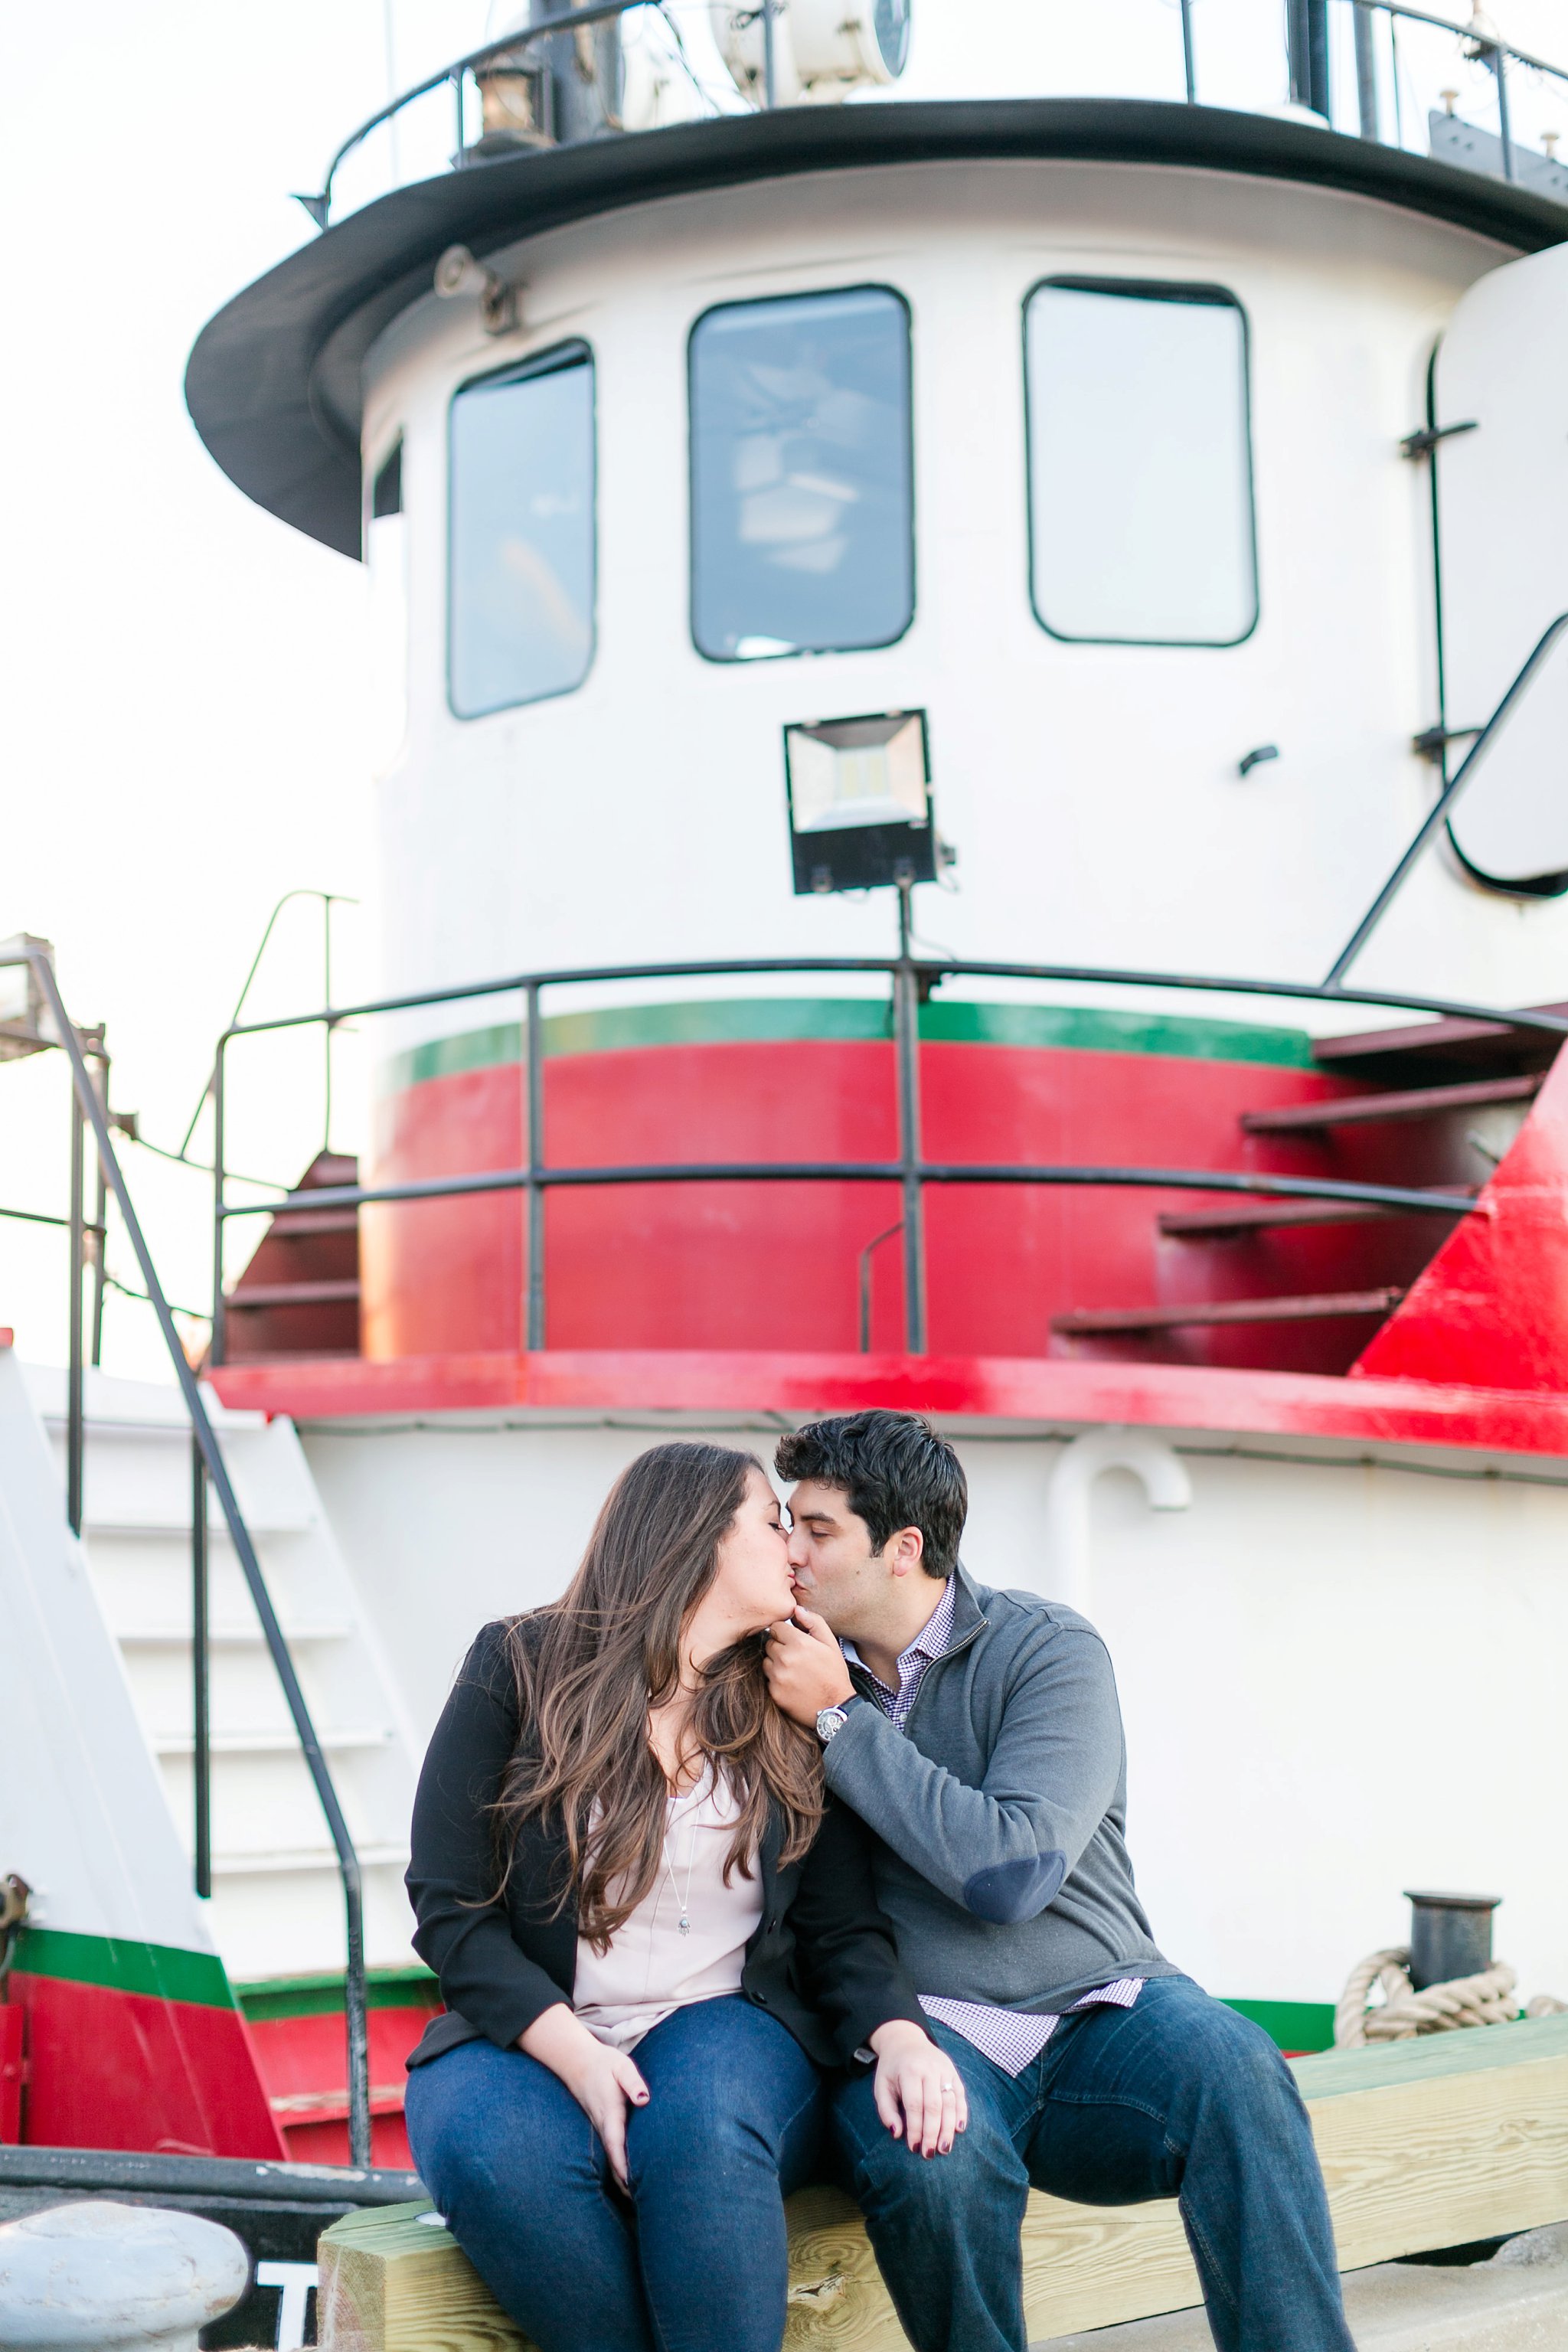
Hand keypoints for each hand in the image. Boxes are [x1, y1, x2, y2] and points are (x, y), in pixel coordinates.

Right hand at [520, 2004, 648, 2186]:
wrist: (577, 2060)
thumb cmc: (604, 2063)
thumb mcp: (621, 2066)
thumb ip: (633, 2081)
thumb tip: (644, 2099)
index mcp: (609, 2111)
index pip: (616, 2143)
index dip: (623, 2165)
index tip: (632, 2185)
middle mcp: (601, 2123)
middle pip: (612, 2158)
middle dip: (623, 2181)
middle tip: (640, 2203)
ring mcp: (597, 2126)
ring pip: (608, 2156)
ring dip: (619, 2176)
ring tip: (636, 2199)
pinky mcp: (598, 2125)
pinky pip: (607, 2149)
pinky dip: (615, 2165)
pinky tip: (625, 2177)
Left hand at [763, 1607, 854, 1726]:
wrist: (836, 1708)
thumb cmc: (834, 1674)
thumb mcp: (831, 1644)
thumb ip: (814, 1622)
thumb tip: (796, 1609)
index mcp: (800, 1643)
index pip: (776, 1627)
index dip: (785, 1633)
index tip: (793, 1641)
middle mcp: (785, 1659)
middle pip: (770, 1643)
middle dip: (780, 1648)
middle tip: (796, 1658)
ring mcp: (778, 1677)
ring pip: (766, 1661)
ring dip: (776, 1663)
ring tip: (794, 1672)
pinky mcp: (774, 1693)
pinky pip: (767, 1679)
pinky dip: (776, 1680)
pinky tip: (791, 1684)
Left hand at [867, 2020, 966, 2156]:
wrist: (906, 2040)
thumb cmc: (892, 2068)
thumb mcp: (881, 2086)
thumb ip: (886, 2110)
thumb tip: (897, 2133)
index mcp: (909, 2071)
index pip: (914, 2105)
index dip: (915, 2129)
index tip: (914, 2148)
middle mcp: (929, 2068)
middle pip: (934, 2106)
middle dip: (932, 2133)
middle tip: (930, 2153)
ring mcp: (944, 2069)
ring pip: (950, 2102)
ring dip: (948, 2128)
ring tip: (944, 2148)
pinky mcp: (953, 2071)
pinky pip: (960, 2094)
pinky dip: (962, 2113)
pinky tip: (959, 2129)